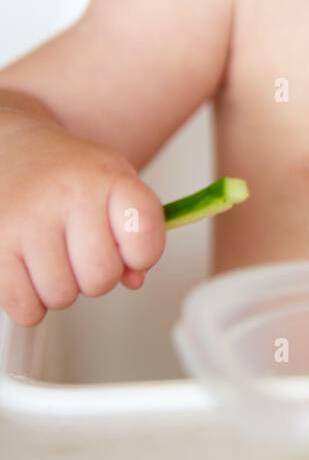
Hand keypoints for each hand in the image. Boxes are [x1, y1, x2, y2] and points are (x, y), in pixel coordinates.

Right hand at [0, 116, 165, 326]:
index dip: (142, 254)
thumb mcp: (113, 182)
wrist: (10, 150)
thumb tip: (135, 278)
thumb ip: (136, 229)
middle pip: (101, 277)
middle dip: (95, 276)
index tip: (129, 248)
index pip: (145, 236)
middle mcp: (68, 195)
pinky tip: (29, 270)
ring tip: (51, 255)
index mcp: (106, 177)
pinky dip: (30, 302)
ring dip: (60, 288)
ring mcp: (28, 221)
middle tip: (81, 252)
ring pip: (62, 296)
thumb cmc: (66, 173)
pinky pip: (26, 308)